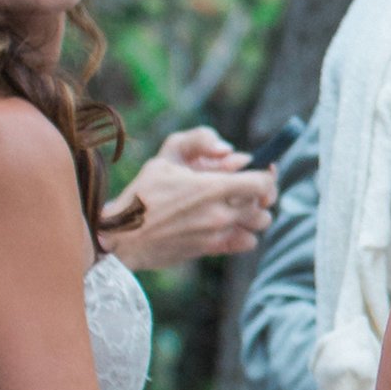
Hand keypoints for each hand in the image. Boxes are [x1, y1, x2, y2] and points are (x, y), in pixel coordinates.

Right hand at [109, 126, 276, 267]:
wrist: (124, 236)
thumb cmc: (143, 193)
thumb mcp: (166, 155)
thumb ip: (199, 140)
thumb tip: (227, 149)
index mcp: (212, 187)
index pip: (262, 182)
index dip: (267, 173)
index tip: (262, 168)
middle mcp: (221, 212)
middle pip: (265, 201)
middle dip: (260, 190)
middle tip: (246, 184)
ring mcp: (219, 233)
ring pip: (261, 222)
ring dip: (255, 212)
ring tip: (236, 204)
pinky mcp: (214, 249)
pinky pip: (248, 242)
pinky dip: (245, 233)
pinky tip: (228, 224)